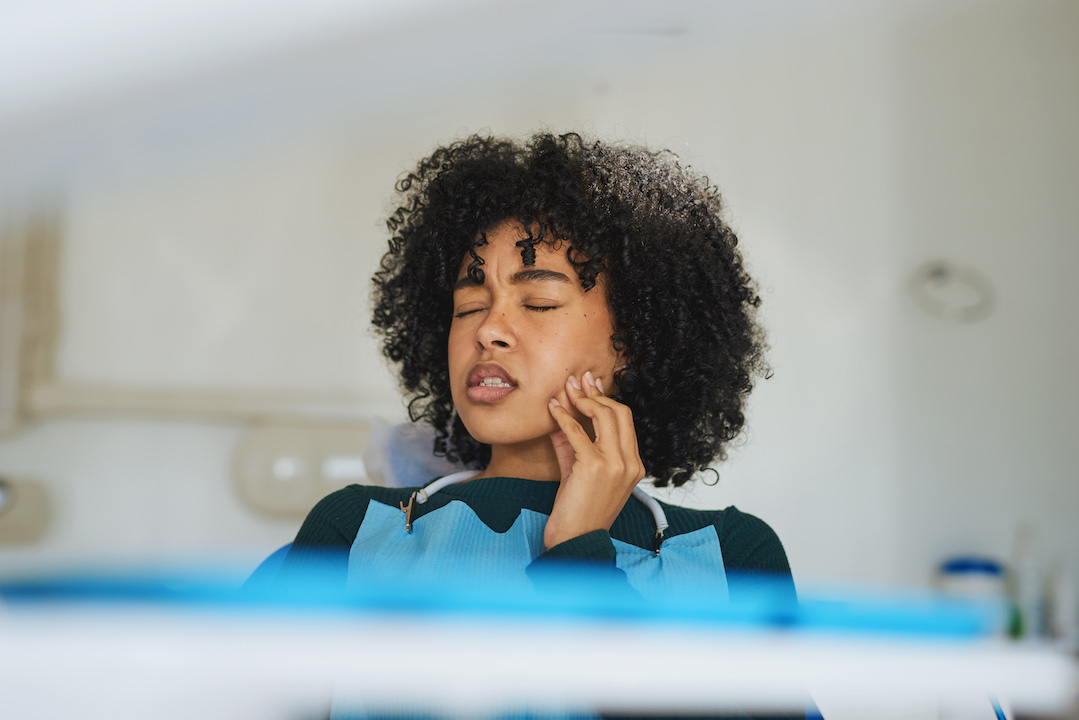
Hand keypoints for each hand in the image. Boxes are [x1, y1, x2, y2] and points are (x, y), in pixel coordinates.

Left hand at [543, 370, 645, 549]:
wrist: (574, 542)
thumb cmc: (577, 511)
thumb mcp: (578, 472)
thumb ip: (572, 444)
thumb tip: (560, 416)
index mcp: (634, 465)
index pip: (626, 422)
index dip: (607, 401)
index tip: (591, 388)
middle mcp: (630, 463)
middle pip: (620, 413)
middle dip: (597, 393)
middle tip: (579, 381)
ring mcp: (616, 464)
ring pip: (605, 416)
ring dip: (583, 399)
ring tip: (566, 389)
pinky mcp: (594, 466)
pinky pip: (577, 431)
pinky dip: (563, 416)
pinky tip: (552, 409)